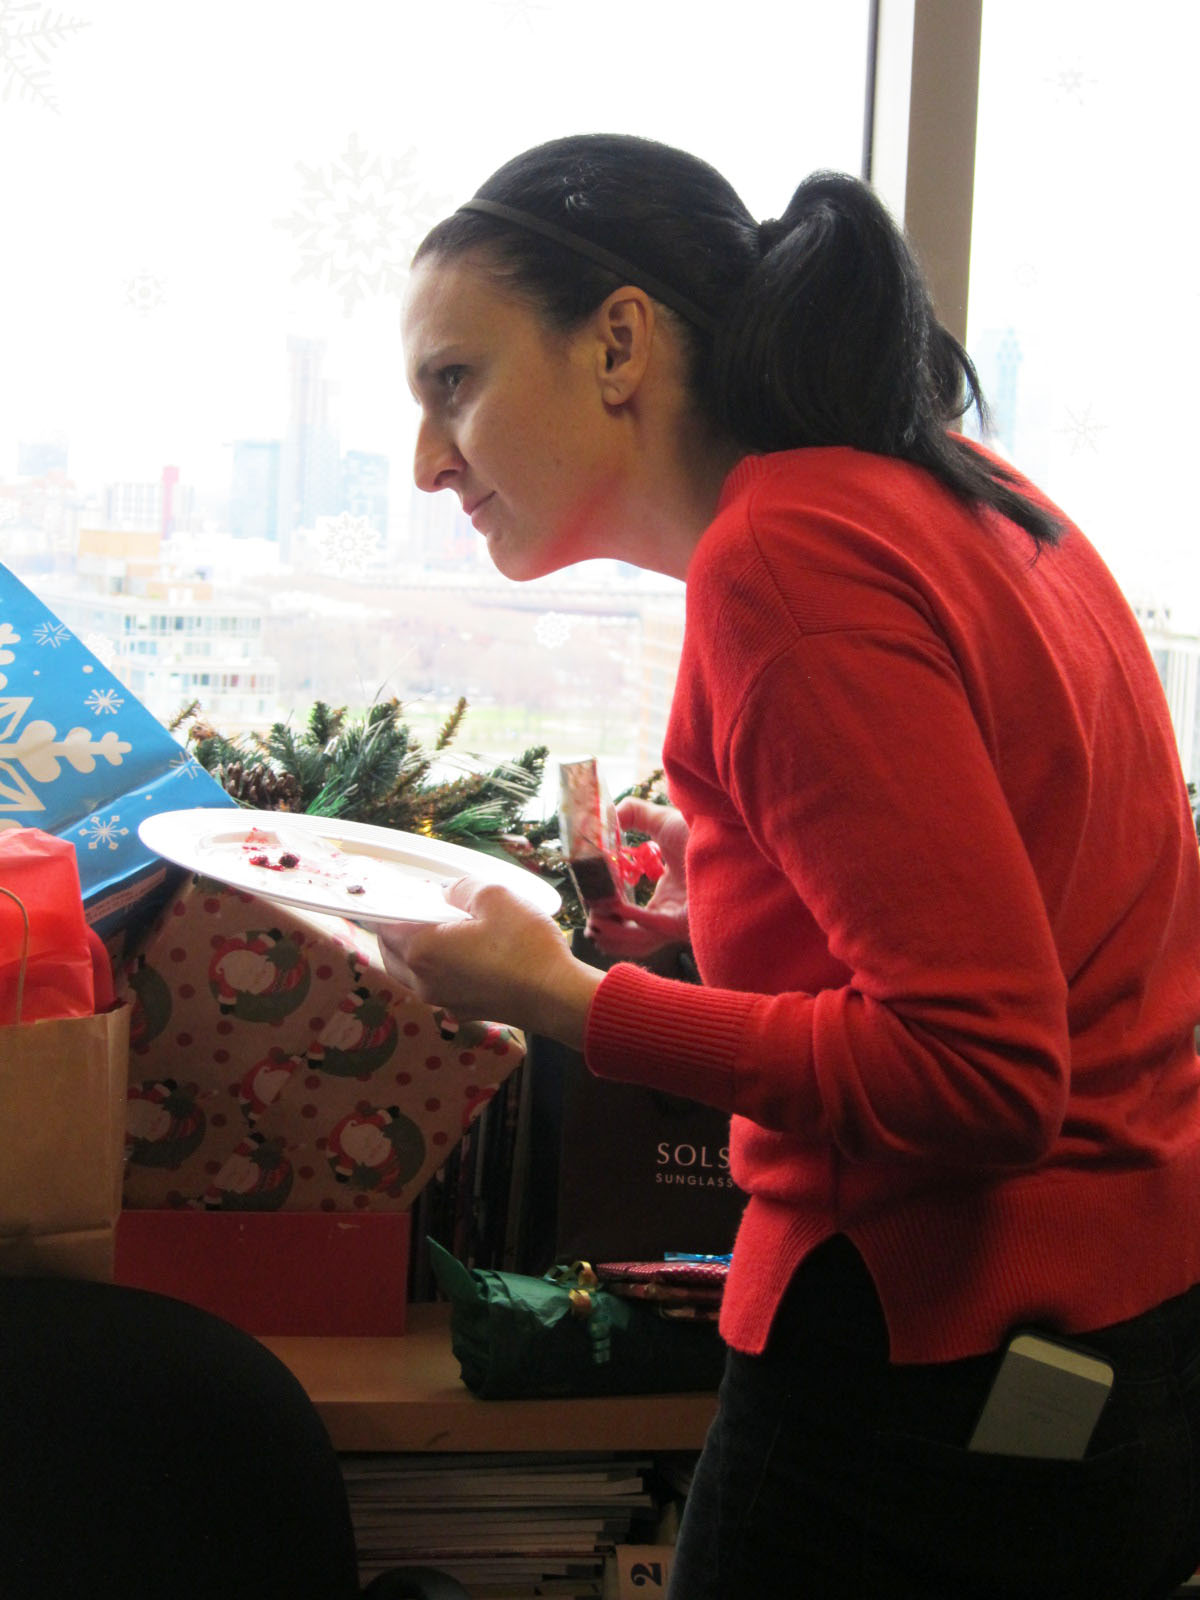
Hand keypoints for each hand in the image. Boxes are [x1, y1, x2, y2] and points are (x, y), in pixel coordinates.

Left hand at [376, 876, 601, 1049]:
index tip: (404, 891)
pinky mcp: (463, 1012)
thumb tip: (446, 894)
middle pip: (392, 952)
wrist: (557, 997)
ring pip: (411, 974)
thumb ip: (461, 888)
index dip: (390, 905)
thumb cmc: (524, 945)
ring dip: (415, 952)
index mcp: (422, 950)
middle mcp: (423, 981)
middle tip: (420, 908)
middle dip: (397, 929)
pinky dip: (437, 970)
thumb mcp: (494, 897)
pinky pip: (436, 987)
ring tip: (440, 931)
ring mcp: (442, 1001)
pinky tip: (462, 958)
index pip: (385, 925)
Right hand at [586, 797, 689, 957]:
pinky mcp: (684, 921)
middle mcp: (672, 914)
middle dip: (606, 931)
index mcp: (667, 898)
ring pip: (638, 940)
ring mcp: (678, 921)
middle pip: (632, 937)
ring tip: (594, 918)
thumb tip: (607, 818)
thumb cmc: (701, 828)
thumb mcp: (660, 821)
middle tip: (589, 920)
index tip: (590, 903)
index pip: (632, 918)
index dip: (608, 914)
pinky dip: (627, 921)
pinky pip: (650, 928)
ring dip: (612, 931)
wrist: (727, 829)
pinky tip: (614, 906)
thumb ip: (632, 815)